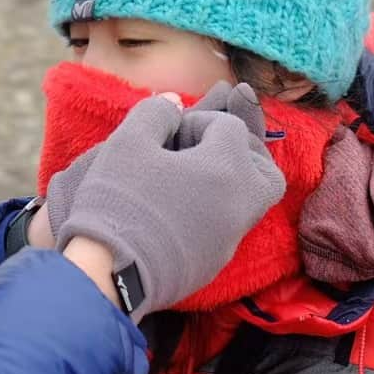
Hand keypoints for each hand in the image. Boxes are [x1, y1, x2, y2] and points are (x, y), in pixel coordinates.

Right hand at [55, 92, 284, 320]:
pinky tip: (180, 209)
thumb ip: (156, 112)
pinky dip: (214, 211)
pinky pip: (228, 228)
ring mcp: (230, 238)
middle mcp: (240, 204)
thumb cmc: (120, 197)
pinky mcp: (214, 263)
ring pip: (251, 201)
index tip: (170, 132)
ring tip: (193, 177)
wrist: (108, 270)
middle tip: (202, 150)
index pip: (230, 127)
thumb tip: (174, 103)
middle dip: (238, 150)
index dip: (198, 121)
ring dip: (230, 182)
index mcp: (226, 168)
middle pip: (264, 167)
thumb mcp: (128, 140)